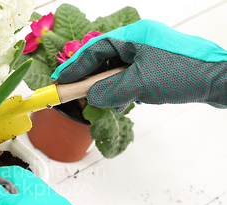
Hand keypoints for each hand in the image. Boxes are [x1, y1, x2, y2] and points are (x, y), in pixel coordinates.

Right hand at [52, 19, 226, 111]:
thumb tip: (89, 96)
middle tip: (73, 91)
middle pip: (104, 57)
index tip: (61, 80)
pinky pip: (129, 74)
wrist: (219, 79)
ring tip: (97, 100)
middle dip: (89, 76)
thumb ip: (109, 91)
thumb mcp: (139, 85)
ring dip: (106, 85)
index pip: (95, 49)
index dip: (75, 65)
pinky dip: (121, 87)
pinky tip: (120, 100)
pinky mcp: (156, 65)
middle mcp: (140, 40)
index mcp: (134, 36)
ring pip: (116, 68)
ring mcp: (149, 52)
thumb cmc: (183, 74)